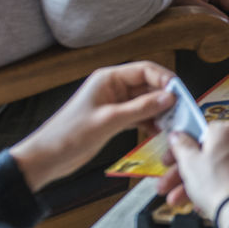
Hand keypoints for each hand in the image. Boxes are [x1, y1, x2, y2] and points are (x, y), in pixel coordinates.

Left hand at [10, 62, 174, 191]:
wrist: (48, 157)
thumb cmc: (68, 135)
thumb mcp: (109, 121)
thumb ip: (140, 108)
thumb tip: (168, 98)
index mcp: (108, 79)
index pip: (145, 70)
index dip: (165, 80)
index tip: (179, 94)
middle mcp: (113, 88)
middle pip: (148, 86)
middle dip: (165, 98)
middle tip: (180, 112)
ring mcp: (115, 104)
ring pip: (146, 102)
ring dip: (159, 112)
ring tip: (172, 124)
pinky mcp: (115, 119)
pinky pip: (140, 116)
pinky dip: (150, 122)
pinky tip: (158, 132)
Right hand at [160, 123, 228, 227]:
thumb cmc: (217, 184)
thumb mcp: (189, 162)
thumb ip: (180, 145)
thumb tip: (177, 136)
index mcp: (224, 131)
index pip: (198, 133)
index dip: (180, 147)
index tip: (171, 158)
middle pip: (204, 155)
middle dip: (181, 172)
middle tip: (167, 183)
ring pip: (212, 170)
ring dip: (191, 185)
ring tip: (176, 200)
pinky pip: (224, 180)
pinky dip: (210, 190)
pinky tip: (198, 204)